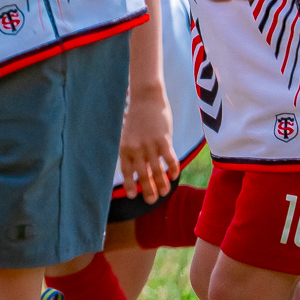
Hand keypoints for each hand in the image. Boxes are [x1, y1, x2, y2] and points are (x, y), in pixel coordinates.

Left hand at [119, 85, 178, 203]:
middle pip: (142, 175)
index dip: (130, 185)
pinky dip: (172, 169)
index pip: (126, 171)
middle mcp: (135, 149)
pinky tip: (174, 176)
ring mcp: (149, 145)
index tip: (133, 196)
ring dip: (161, 184)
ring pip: (156, 171)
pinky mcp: (163, 140)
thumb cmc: (138, 118)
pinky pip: (169, 159)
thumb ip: (132, 151)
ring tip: (165, 193)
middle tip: (151, 201)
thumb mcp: (129, 135)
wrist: (146, 99)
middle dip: (147, 190)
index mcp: (125, 148)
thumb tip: (139, 169)